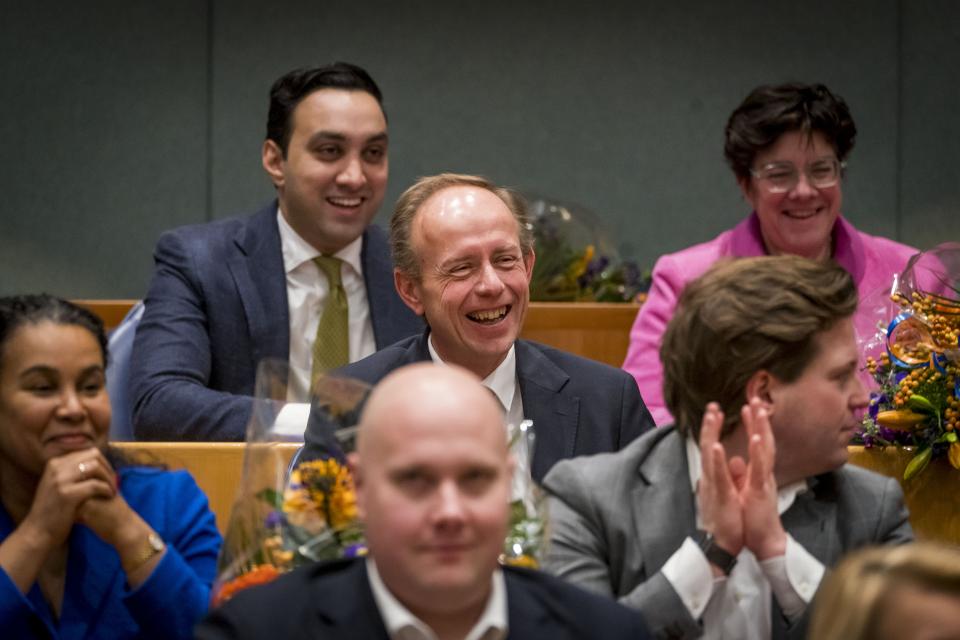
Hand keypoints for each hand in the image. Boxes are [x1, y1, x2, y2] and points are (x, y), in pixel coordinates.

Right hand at [20, 448, 116, 550]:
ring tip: (112, 489)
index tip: (109, 475)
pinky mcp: (67, 494)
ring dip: (108, 478)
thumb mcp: (57, 485)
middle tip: (113, 482)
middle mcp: (56, 468)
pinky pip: (95, 484)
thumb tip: (96, 462)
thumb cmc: (52, 510)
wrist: (38, 532)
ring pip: (95, 467)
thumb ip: (72, 472)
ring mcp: (60, 480)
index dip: (103, 463)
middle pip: (93, 456)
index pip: (88, 453)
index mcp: (55, 463)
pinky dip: (106, 489)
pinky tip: (109, 496)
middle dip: (107, 468)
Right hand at [697, 403, 743, 556]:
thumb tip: (735, 460)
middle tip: (711, 404)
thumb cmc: (728, 521)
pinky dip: (716, 459)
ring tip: (711, 414)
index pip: (711, 447)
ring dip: (710, 433)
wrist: (723, 546)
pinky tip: (715, 445)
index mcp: (715, 476)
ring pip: (709, 454)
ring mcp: (714, 485)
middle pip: (707, 444)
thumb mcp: (730, 493)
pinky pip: (718, 475)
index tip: (715, 411)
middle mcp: (711, 477)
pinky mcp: (720, 495)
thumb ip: (731, 475)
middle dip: (709, 423)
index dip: (713, 428)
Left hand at [739, 398, 785, 559]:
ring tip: (758, 410)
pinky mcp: (762, 491)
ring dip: (761, 428)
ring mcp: (764, 480)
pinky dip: (758, 452)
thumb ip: (742, 475)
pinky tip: (757, 437)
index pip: (757, 444)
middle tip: (756, 398)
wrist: (765, 542)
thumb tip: (736, 459)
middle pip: (764, 441)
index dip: (754, 425)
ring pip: (765, 450)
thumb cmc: (755, 518)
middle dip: (760, 419)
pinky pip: (760, 468)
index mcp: (759, 473)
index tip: (749, 406)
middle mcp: (764, 473)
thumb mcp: (745, 492)